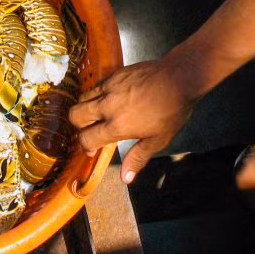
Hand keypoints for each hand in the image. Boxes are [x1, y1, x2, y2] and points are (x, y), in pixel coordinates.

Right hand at [69, 56, 199, 184]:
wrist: (179, 78)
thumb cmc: (172, 111)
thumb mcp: (158, 140)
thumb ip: (138, 158)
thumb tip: (125, 179)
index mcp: (117, 125)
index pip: (86, 139)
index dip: (86, 147)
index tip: (93, 149)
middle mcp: (108, 105)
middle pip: (75, 115)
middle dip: (78, 126)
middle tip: (91, 130)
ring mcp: (109, 87)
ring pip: (82, 98)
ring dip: (85, 109)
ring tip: (98, 114)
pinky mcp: (114, 74)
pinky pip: (96, 86)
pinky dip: (96, 95)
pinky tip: (110, 99)